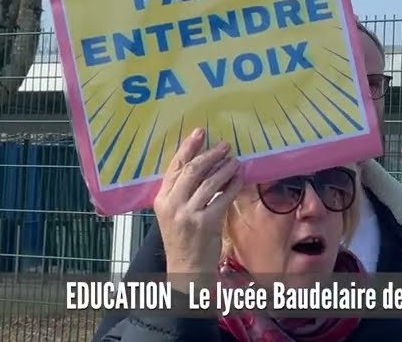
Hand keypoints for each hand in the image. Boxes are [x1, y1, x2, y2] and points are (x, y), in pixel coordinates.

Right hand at [154, 128, 242, 290]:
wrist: (186, 268)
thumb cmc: (182, 238)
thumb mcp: (175, 213)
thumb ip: (182, 191)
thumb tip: (204, 164)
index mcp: (161, 199)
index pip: (175, 167)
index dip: (188, 147)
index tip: (200, 132)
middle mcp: (172, 205)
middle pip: (193, 171)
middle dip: (211, 155)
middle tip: (225, 146)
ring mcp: (188, 214)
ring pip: (210, 182)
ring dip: (225, 168)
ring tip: (235, 161)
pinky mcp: (205, 223)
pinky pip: (223, 198)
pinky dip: (233, 186)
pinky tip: (239, 179)